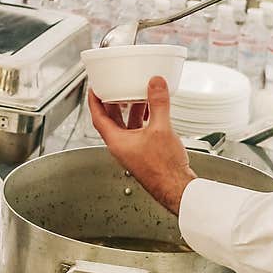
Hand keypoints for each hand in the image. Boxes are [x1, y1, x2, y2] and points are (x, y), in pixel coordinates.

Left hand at [89, 77, 195, 214]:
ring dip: (131, 111)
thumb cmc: (164, 169)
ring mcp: (133, 152)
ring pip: (127, 126)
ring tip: (140, 97)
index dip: (94, 100)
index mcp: (117, 142)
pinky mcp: (145, 155)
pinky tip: (154, 114)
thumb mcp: (161, 129)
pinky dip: (143, 120)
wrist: (177, 188)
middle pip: (112, 120)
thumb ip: (158, 104)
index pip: (98, 117)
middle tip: (118, 87)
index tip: (94, 88)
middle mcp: (122, 147)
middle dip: (115, 102)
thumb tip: (155, 84)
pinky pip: (139, 132)